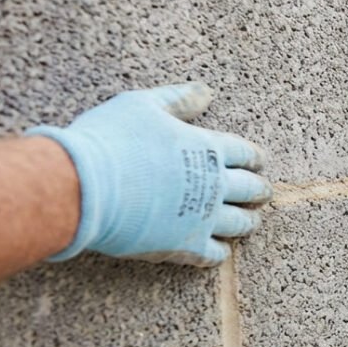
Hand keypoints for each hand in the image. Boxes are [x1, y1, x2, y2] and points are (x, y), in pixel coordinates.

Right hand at [26, 82, 272, 265]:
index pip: (245, 152)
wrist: (84, 186)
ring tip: (249, 222)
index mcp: (208, 148)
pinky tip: (218, 250)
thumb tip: (206, 92)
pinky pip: (214, 254)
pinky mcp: (185, 246)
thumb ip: (178, 99)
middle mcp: (215, 184)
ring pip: (240, 224)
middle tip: (262, 193)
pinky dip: (219, 252)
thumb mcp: (143, 105)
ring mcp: (203, 217)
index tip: (258, 162)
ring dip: (248, 222)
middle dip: (259, 191)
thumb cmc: (110, 139)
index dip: (254, 157)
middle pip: (251, 189)